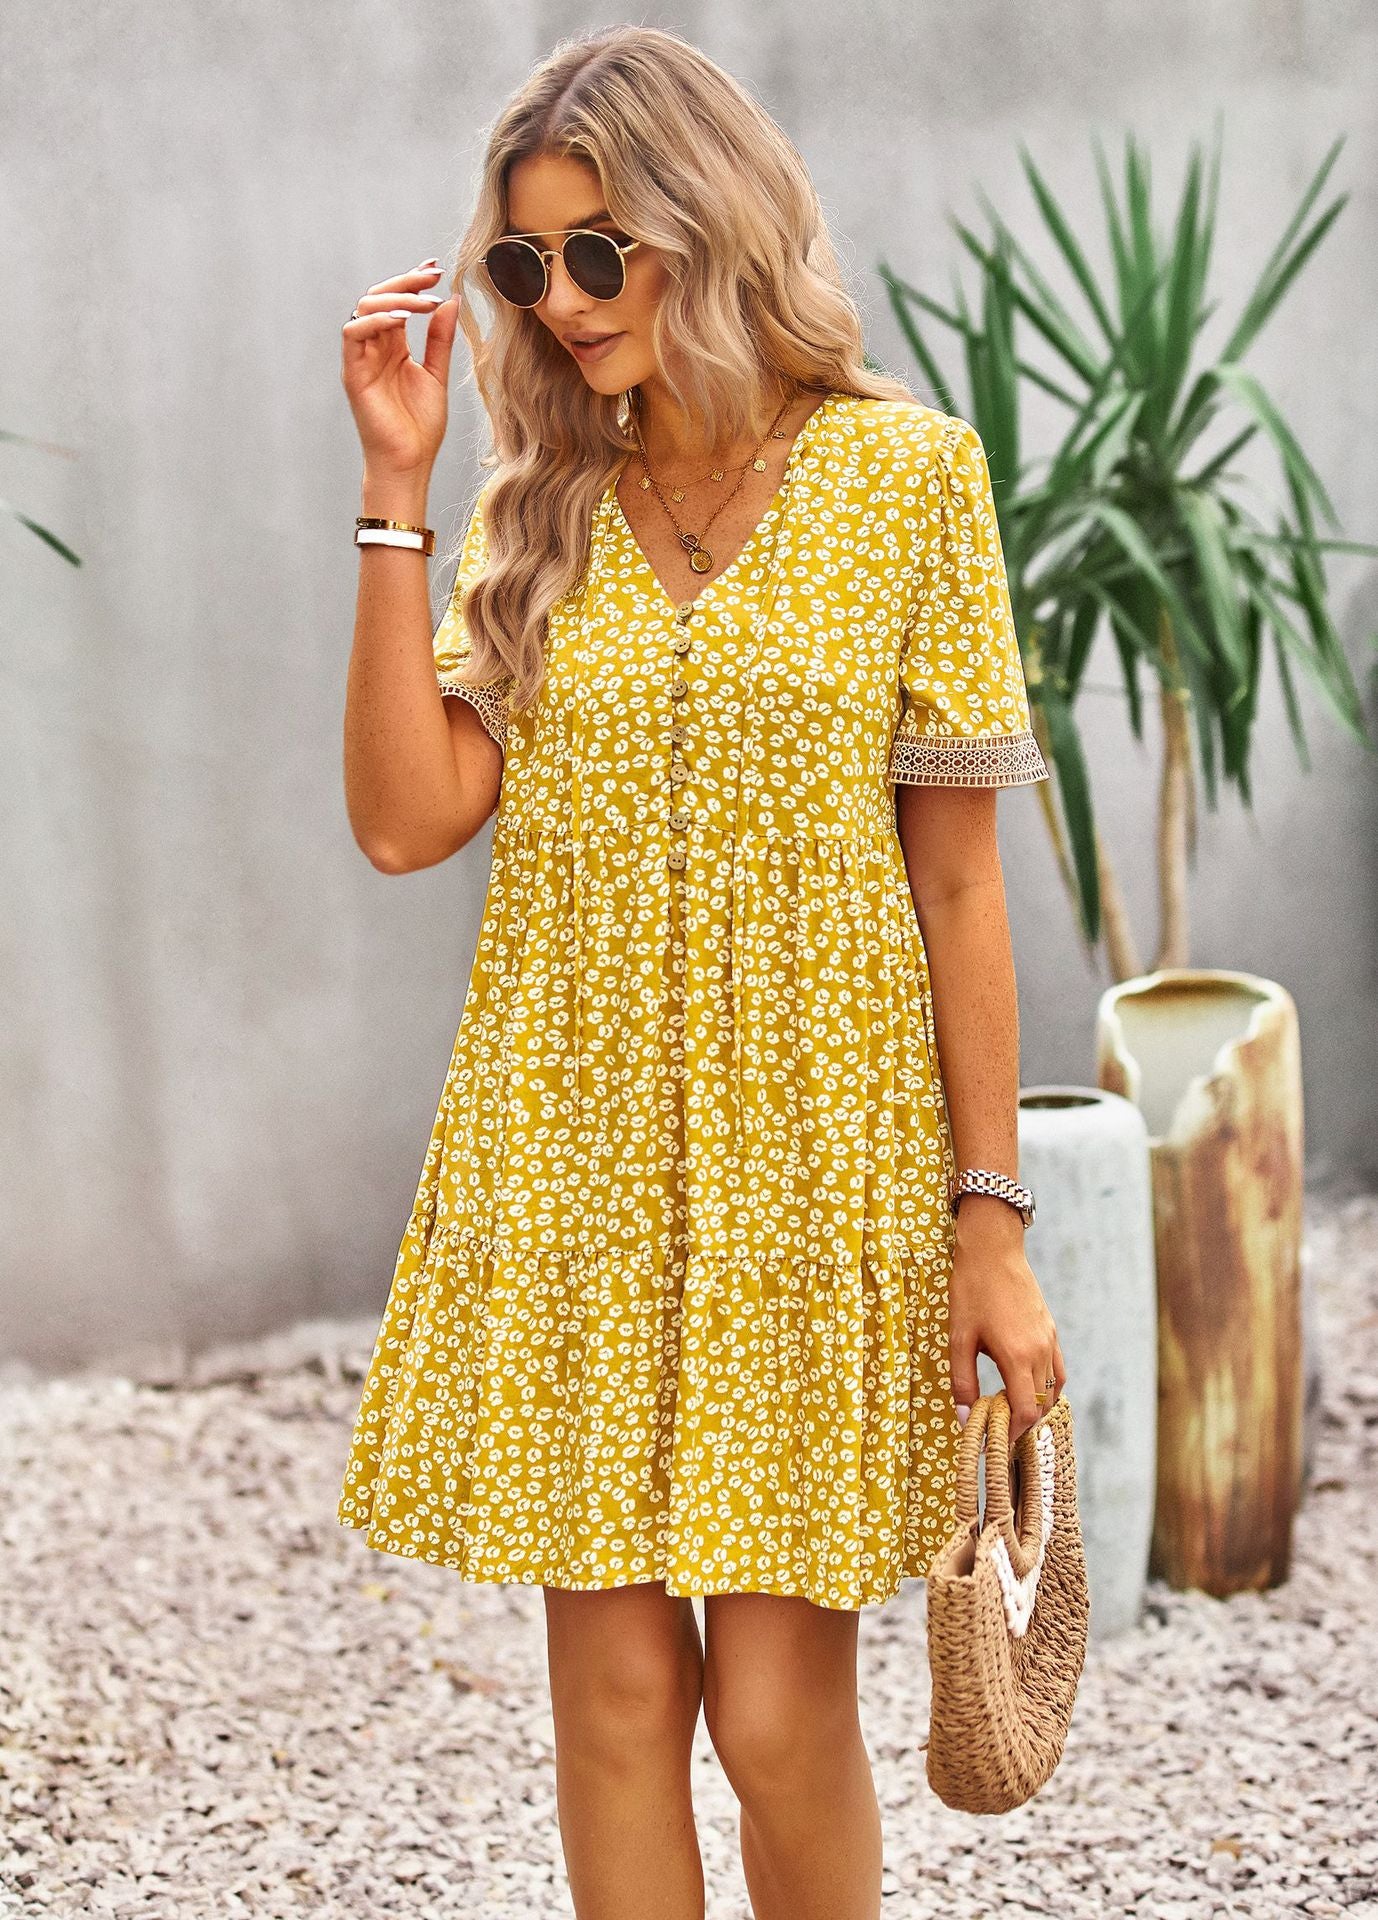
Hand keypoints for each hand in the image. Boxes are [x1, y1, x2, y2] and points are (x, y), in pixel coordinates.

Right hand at [341, 258, 459, 478]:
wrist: (409, 462)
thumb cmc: (420, 426)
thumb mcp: (437, 374)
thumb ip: (440, 338)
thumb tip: (452, 300)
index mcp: (392, 347)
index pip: (397, 302)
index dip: (413, 281)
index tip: (436, 267)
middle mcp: (374, 348)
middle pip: (379, 297)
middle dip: (406, 282)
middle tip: (433, 275)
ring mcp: (361, 359)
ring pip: (365, 309)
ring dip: (395, 298)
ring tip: (424, 302)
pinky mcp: (353, 373)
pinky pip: (353, 334)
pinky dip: (375, 320)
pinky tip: (402, 320)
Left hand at [946, 1197, 1066, 1444]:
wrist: (993, 1250)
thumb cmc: (972, 1291)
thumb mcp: (958, 1337)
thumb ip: (962, 1381)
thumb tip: (963, 1418)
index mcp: (1017, 1356)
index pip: (1025, 1410)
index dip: (1012, 1432)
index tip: (995, 1440)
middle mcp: (1040, 1351)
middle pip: (1040, 1404)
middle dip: (1021, 1422)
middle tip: (998, 1429)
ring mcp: (1049, 1340)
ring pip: (1053, 1389)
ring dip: (1035, 1406)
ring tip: (1010, 1411)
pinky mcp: (1051, 1331)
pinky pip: (1058, 1370)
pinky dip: (1048, 1387)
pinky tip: (1028, 1387)